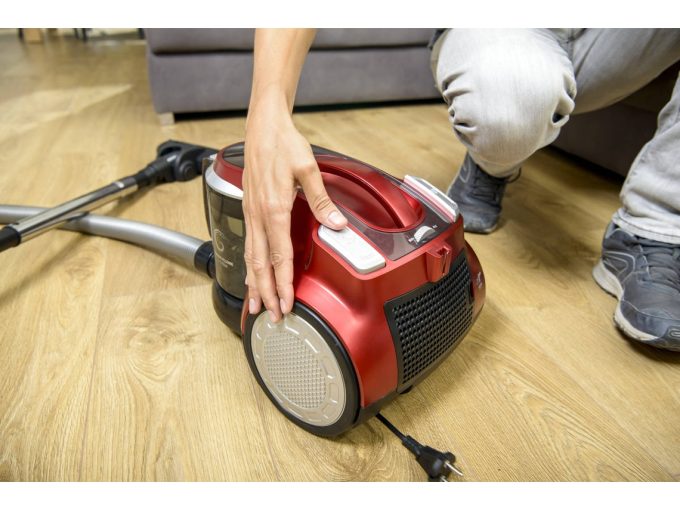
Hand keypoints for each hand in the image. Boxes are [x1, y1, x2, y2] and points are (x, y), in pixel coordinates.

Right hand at [243, 97, 346, 321]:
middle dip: (267, 292)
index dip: (284, 283)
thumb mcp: (308, 168)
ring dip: (254, 283)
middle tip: (272, 316)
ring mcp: (251, 213)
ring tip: (256, 305)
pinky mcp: (249, 209)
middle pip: (260, 264)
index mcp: (275, 209)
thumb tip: (336, 223)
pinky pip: (248, 243)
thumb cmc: (283, 144)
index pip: (280, 256)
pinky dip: (249, 265)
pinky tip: (251, 275)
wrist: (263, 126)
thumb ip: (322, 200)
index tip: (287, 303)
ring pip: (250, 257)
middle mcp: (259, 215)